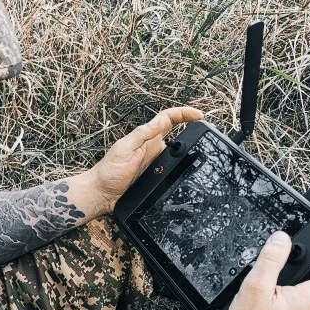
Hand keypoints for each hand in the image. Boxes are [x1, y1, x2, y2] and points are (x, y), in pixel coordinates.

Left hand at [87, 106, 202, 214]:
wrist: (101, 196)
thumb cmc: (108, 171)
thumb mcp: (125, 148)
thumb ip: (143, 134)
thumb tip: (162, 120)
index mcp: (147, 138)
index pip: (168, 120)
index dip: (184, 114)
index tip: (199, 116)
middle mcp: (154, 149)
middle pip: (179, 136)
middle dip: (194, 133)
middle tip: (208, 135)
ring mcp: (157, 165)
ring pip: (180, 156)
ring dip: (191, 154)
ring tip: (205, 153)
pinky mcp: (158, 179)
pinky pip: (175, 173)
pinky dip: (184, 171)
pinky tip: (191, 175)